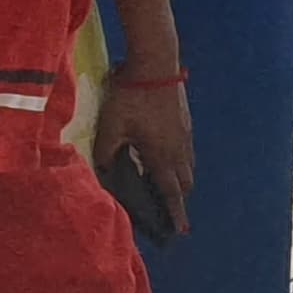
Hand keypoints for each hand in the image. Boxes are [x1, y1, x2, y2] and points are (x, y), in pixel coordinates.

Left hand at [94, 71, 195, 236]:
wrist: (155, 61)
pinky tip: (167, 153)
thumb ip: (106, 151)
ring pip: (188, 166)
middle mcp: (179, 149)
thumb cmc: (131, 95)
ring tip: (169, 184)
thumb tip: (104, 169)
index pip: (171, 192)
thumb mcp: (111, 126)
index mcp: (161, 155)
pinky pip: (187, 150)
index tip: (180, 230)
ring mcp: (185, 134)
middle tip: (170, 208)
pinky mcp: (185, 120)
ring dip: (181, 179)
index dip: (175, 213)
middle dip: (178, 198)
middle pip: (184, 182)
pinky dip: (180, 161)